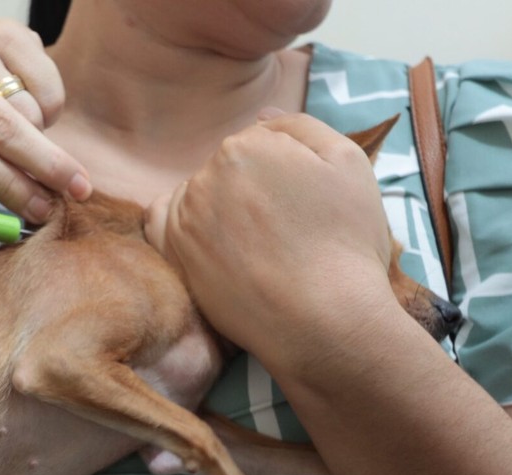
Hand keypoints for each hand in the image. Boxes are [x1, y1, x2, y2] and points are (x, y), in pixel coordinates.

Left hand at [144, 112, 394, 370]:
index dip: (289, 172)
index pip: (263, 145)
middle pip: (229, 170)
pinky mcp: (174, 255)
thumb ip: (301, 127)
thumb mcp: (348, 162)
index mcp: (247, 145)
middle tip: (287, 231)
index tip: (305, 205)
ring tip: (258, 246)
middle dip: (254, 190)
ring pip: (200, 195)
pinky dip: (184, 225)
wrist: (323, 320)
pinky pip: (163, 222)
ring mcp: (184, 217)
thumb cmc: (345, 243)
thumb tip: (262, 117)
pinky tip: (210, 242)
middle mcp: (206, 175)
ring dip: (221, 209)